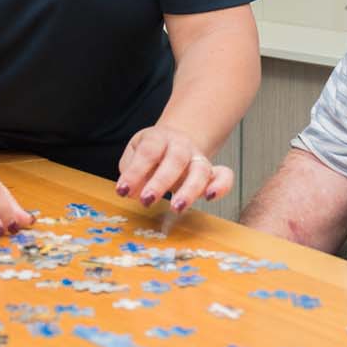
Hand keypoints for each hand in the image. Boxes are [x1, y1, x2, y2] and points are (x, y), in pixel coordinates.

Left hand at [115, 125, 233, 211]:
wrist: (176, 141)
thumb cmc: (151, 152)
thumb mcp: (134, 155)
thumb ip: (131, 172)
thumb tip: (132, 192)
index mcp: (158, 138)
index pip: (148, 151)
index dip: (135, 172)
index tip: (123, 191)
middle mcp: (181, 145)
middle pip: (175, 159)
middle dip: (161, 182)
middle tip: (147, 200)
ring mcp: (198, 158)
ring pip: (200, 170)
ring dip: (189, 190)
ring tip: (176, 208)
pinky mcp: (211, 172)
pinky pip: (224, 175)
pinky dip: (221, 186)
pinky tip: (211, 197)